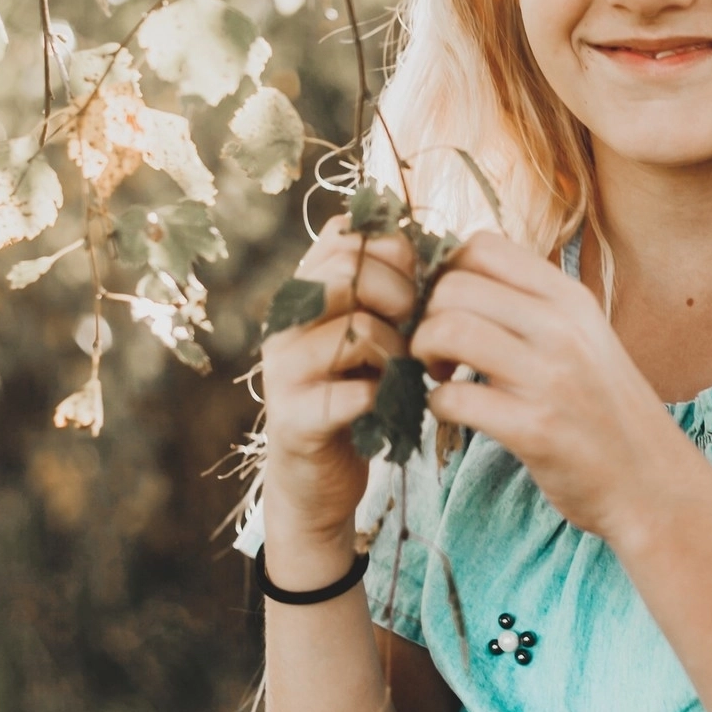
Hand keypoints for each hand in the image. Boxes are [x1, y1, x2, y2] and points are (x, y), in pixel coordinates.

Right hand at [261, 214, 416, 544]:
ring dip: (398, 349)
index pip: (343, 234)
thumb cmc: (356, 392)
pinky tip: (391, 403)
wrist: (318, 477)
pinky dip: (386, 396)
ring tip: (406, 370)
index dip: (394, 250)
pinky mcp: (296, 419)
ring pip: (356, 329)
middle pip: (346, 270)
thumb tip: (428, 244)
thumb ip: (386, 288)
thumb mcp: (370, 331)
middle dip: (400, 292)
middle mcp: (283, 323)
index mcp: (301, 292)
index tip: (418, 282)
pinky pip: (355, 392)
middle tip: (417, 325)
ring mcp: (283, 371)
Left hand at [408, 231, 697, 542]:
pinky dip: (437, 404)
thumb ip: (532, 307)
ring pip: (449, 330)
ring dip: (423, 353)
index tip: (444, 306)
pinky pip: (456, 398)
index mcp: (570, 298)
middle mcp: (563, 328)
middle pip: (454, 285)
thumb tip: (458, 280)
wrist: (653, 483)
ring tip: (439, 375)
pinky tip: (453, 414)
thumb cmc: (605, 410)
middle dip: (424, 316)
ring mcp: (552, 377)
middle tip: (434, 349)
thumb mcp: (584, 338)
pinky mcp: (537, 429)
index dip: (444, 272)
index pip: (483, 246)